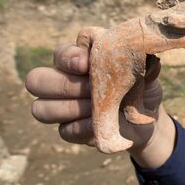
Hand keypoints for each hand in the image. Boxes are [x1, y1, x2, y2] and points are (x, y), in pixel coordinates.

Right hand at [25, 44, 169, 159]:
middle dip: (63, 85)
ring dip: (69, 108)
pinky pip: (64, 131)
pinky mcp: (71, 130)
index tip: (86, 64)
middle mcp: (64, 81)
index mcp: (80, 60)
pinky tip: (98, 126)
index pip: (60, 54)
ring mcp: (63, 108)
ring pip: (40, 108)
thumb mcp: (146, 74)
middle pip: (36, 80)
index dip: (68, 58)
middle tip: (91, 89)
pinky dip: (81, 128)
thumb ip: (142, 63)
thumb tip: (148, 57)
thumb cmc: (142, 88)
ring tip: (96, 108)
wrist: (148, 120)